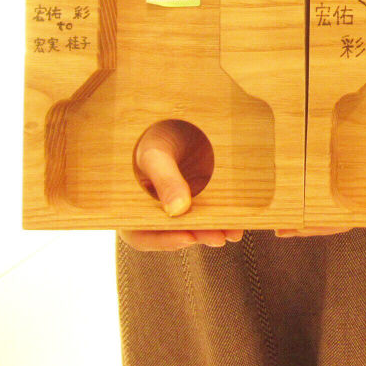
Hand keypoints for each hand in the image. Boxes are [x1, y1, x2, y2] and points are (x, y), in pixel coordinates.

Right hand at [119, 120, 242, 251]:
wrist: (174, 125)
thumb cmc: (155, 139)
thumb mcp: (156, 156)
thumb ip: (165, 180)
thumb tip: (178, 210)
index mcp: (129, 208)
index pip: (141, 234)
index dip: (164, 240)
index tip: (188, 237)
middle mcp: (151, 214)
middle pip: (171, 234)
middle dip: (197, 236)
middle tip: (217, 237)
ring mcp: (173, 210)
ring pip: (191, 228)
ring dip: (212, 231)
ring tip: (232, 231)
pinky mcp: (194, 202)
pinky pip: (205, 215)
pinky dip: (220, 220)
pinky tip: (236, 223)